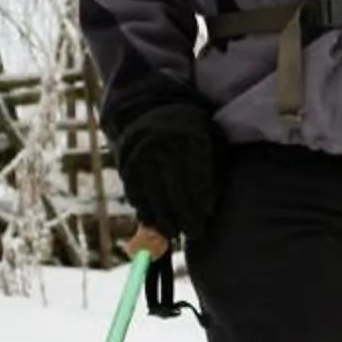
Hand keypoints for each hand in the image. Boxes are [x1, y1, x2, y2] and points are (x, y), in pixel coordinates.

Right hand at [112, 101, 220, 242]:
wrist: (148, 108)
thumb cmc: (190, 129)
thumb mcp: (209, 135)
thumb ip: (215, 164)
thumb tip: (211, 204)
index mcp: (190, 136)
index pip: (197, 173)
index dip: (202, 197)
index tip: (207, 214)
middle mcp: (164, 144)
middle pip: (175, 189)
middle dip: (186, 216)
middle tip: (195, 233)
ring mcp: (142, 155)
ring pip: (154, 195)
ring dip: (164, 219)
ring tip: (175, 233)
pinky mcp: (126, 165)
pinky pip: (135, 194)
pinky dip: (144, 210)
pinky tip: (154, 221)